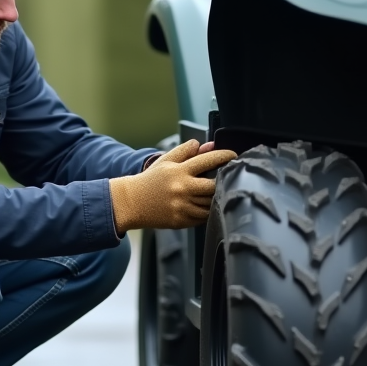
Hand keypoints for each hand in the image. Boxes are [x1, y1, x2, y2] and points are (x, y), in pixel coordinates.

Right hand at [110, 140, 236, 233]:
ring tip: (218, 191)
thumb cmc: (150, 180)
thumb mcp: (166, 161)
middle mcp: (182, 189)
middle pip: (214, 185)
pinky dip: (208, 210)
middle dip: (224, 180)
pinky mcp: (181, 220)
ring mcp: (182, 206)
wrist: (132, 202)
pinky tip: (206, 204)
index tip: (234, 155)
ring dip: (217, 197)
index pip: (208, 160)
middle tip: (229, 177)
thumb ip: (186, 151)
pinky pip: (203, 217)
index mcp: (179, 171)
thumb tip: (207, 145)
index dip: (224, 156)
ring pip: (211, 203)